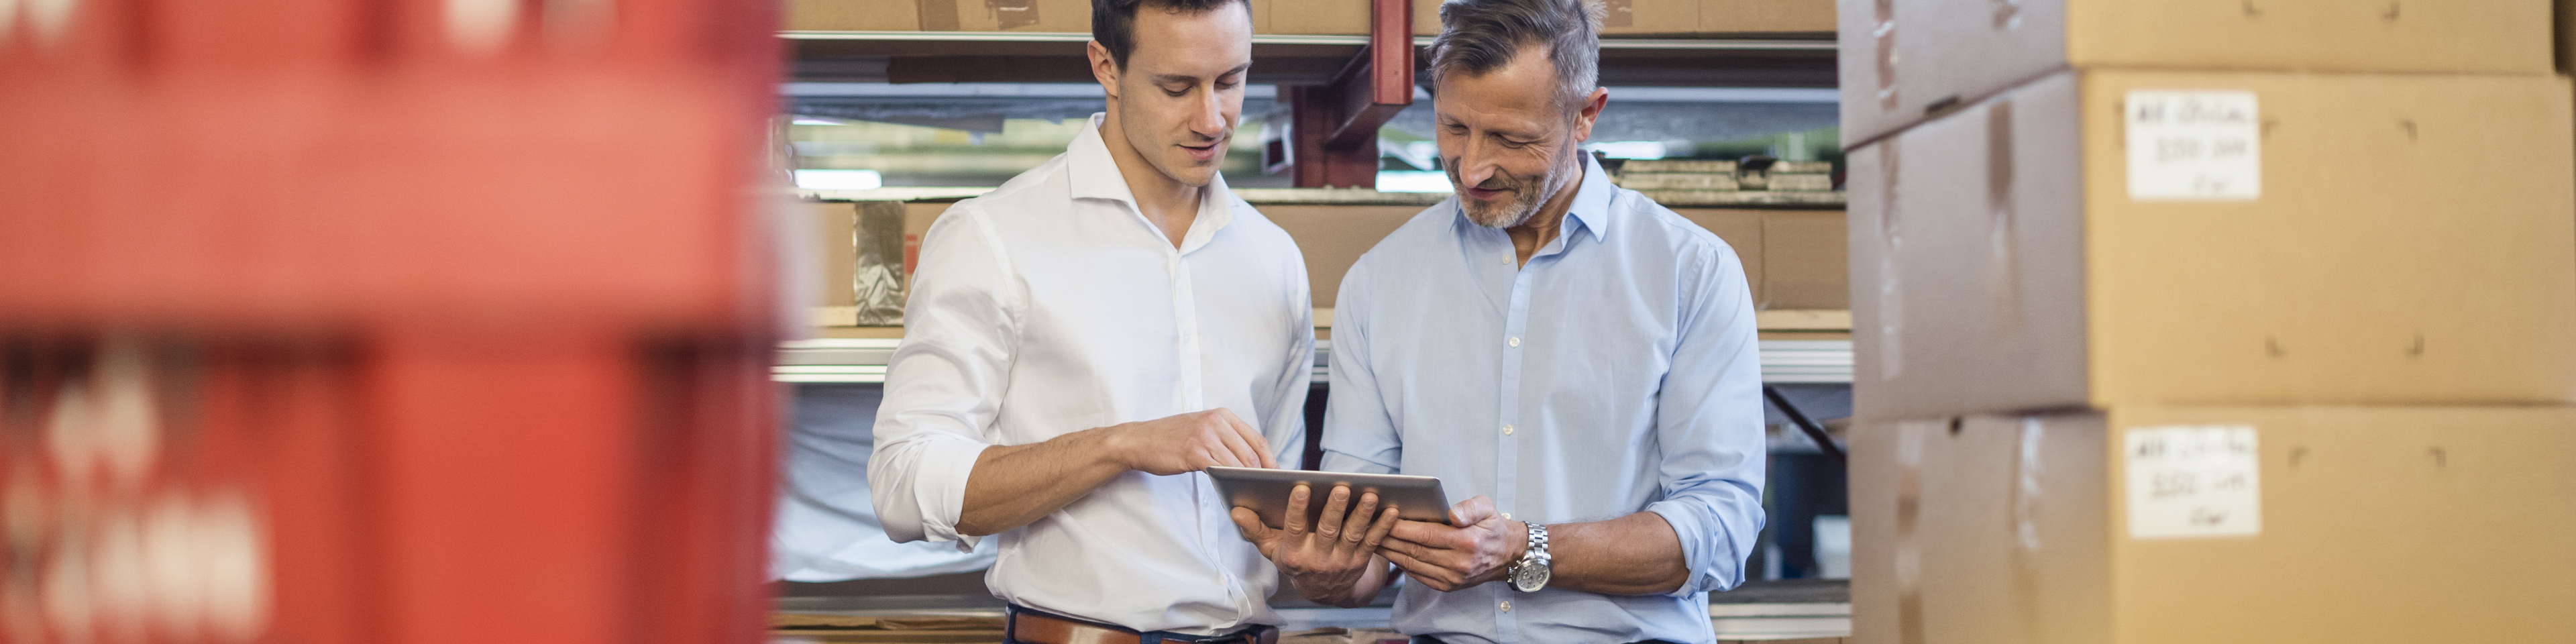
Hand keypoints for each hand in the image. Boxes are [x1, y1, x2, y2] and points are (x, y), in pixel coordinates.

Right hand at [1106, 408, 1275, 475]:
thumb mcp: (1202, 428)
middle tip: (1266, 490)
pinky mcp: (1194, 452)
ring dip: (1247, 482)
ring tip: (1251, 495)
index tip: (1276, 475)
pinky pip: (1221, 471)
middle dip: (1262, 475)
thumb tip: (1250, 460)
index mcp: (1222, 415)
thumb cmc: (1170, 438)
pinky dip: (1229, 483)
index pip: (1257, 439)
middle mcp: (1216, 422)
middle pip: (1252, 454)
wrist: (1139, 441)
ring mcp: (1205, 436)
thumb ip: (1225, 438)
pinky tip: (1230, 492)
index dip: (1270, 460)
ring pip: (1239, 464)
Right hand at [1231, 483, 1399, 605]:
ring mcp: (1341, 562)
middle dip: (1335, 509)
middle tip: (1341, 487)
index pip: (1294, 529)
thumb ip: (1255, 530)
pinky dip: (1383, 527)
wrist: (1323, 591)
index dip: (1297, 509)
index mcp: (1293, 554)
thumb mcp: (1271, 549)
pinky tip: (1391, 510)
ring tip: (1370, 495)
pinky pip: (1373, 543)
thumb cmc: (1294, 559)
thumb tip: (1236, 511)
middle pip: (1328, 531)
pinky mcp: (1360, 562)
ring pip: (1353, 536)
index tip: (1302, 487)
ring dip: (1363, 515)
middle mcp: (1317, 560)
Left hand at [1376, 496, 1526, 591]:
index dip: (1402, 527)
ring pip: (1412, 564)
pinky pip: (1418, 575)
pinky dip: (1401, 564)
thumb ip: (1470, 508)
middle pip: (1414, 550)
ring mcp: (1452, 578)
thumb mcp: (1487, 508)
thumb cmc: (1492, 527)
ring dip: (1390, 552)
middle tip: (1369, 526)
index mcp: (1467, 542)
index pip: (1426, 534)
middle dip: (1389, 539)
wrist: (1507, 555)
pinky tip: (1389, 553)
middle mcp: (1458, 564)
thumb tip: (1453, 514)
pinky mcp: (1447, 586)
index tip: (1383, 517)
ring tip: (1371, 539)